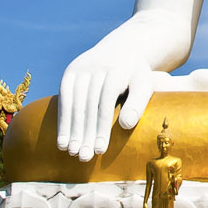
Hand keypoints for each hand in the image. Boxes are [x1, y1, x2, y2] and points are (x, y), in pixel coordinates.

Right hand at [57, 18, 177, 162]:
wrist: (121, 50)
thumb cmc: (135, 76)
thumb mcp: (144, 85)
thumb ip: (138, 104)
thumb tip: (126, 125)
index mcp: (118, 68)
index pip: (106, 100)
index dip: (102, 126)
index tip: (100, 150)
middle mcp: (97, 65)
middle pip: (88, 104)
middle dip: (85, 133)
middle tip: (84, 158)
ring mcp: (81, 67)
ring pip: (74, 103)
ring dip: (72, 130)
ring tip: (72, 152)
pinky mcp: (70, 72)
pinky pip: (64, 98)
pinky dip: (63, 120)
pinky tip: (62, 140)